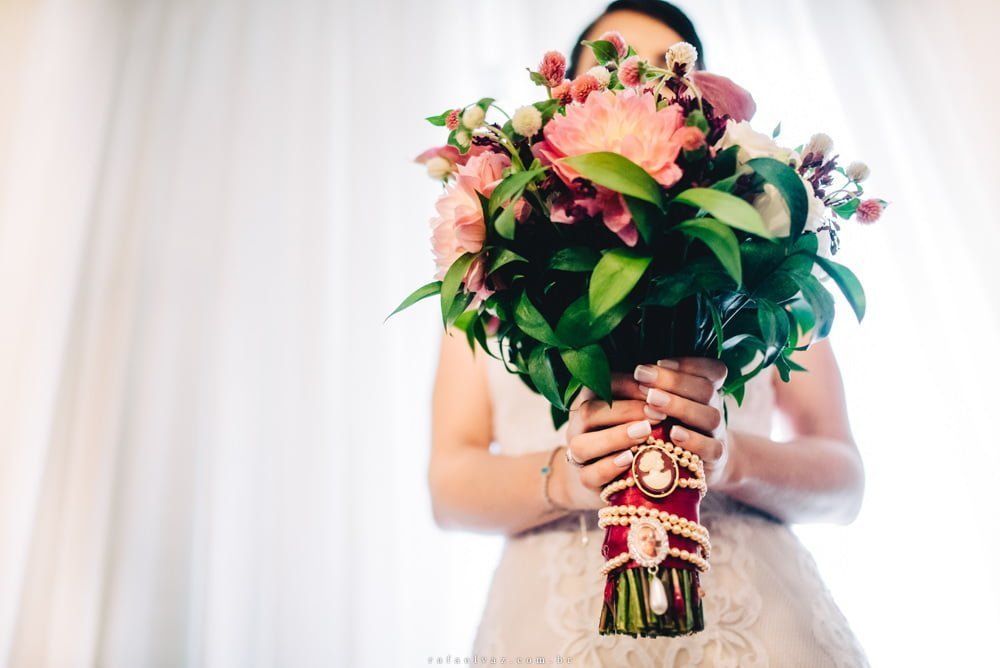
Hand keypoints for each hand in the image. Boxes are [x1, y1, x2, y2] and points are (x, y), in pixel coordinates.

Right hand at [553, 357, 730, 509]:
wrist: (626, 475)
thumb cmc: (644, 432)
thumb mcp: (647, 406)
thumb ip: (656, 387)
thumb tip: (676, 367)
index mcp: (591, 399)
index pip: (601, 385)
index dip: (627, 384)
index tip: (653, 384)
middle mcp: (580, 425)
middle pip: (591, 412)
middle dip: (626, 409)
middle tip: (658, 410)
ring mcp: (579, 454)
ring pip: (584, 445)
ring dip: (616, 436)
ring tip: (645, 431)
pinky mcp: (586, 481)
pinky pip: (590, 475)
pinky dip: (609, 467)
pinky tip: (629, 460)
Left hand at [632, 358, 730, 486]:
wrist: (691, 465)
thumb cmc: (667, 424)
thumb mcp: (663, 402)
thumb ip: (652, 386)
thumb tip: (629, 370)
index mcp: (705, 389)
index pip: (713, 369)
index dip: (689, 364)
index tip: (659, 362)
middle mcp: (715, 408)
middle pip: (706, 389)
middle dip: (673, 381)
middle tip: (643, 377)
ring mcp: (717, 433)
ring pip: (710, 416)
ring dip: (680, 406)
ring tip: (652, 402)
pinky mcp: (716, 459)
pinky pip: (713, 448)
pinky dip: (694, 440)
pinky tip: (673, 434)